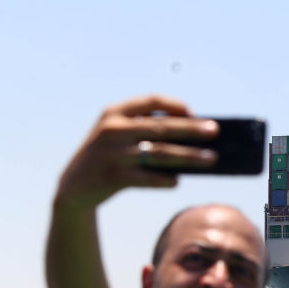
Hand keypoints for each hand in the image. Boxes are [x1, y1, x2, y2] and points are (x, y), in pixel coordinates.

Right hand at [54, 94, 218, 211]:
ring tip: (211, 159)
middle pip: (162, 127)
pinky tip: (177, 182)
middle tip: (215, 131)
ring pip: (160, 153)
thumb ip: (146, 130)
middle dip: (192, 129)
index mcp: (115, 113)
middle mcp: (113, 130)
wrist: (73, 186)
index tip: (194, 113)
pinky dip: (165, 180)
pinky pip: (148, 178)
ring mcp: (113, 153)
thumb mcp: (118, 135)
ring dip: (190, 156)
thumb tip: (193, 134)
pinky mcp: (114, 177)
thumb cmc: (109, 157)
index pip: (152, 100)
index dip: (175, 105)